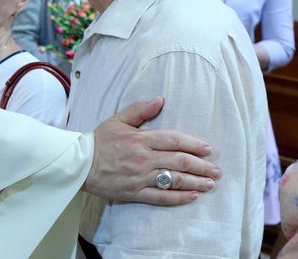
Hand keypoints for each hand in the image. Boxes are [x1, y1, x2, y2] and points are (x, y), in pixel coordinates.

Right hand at [84, 96, 221, 204]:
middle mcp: (143, 158)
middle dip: (201, 166)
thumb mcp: (117, 120)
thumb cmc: (99, 140)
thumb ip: (140, 110)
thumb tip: (160, 99)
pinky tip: (192, 196)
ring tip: (210, 184)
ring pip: (173, 180)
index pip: (174, 140)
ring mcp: (139, 177)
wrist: (80, 164)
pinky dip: (178, 198)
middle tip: (217, 170)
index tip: (208, 149)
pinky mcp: (134, 192)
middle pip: (179, 161)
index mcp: (140, 139)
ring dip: (195, 182)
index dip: (194, 145)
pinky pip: (160, 197)